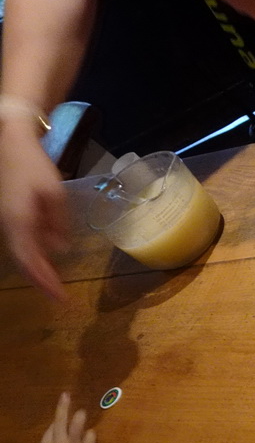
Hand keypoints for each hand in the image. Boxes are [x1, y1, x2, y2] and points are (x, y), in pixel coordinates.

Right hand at [0, 124, 67, 300]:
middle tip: (58, 297)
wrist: (9, 144)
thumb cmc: (33, 166)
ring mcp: (6, 222)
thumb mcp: (54, 193)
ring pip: (21, 253)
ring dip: (38, 269)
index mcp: (18, 222)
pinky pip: (20, 241)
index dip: (45, 281)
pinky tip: (47, 260)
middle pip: (24, 261)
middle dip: (41, 281)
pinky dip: (34, 255)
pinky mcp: (9, 216)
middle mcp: (8, 226)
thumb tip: (60, 248)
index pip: (30, 261)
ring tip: (54, 284)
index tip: (60, 297)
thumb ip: (58, 222)